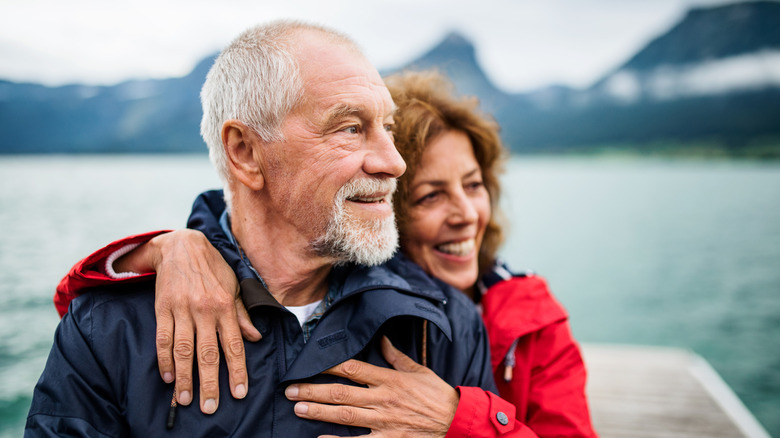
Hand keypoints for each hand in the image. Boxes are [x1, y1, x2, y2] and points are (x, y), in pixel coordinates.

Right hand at [116, 229, 260, 413]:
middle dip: (209, 383)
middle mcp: (205, 310)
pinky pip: (163, 338)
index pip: (233, 345)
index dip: (236, 371)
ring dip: (184, 377)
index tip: (238, 393)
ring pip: (184, 350)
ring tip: (184, 399)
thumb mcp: (233, 287)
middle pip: (207, 354)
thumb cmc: (213, 268)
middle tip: (209, 407)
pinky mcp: (163, 309)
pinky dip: (164, 359)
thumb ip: (242, 315)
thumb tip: (255, 338)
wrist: (182, 246)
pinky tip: (168, 376)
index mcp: (225, 306)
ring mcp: (182, 310)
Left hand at [285, 336, 458, 437]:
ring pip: (345, 416)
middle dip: (313, 391)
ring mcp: (384, 421)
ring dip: (319, 412)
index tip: (309, 363)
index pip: (353, 368)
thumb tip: (381, 338)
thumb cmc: (437, 394)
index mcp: (389, 379)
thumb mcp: (418, 369)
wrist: (456, 420)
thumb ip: (396, 356)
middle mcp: (383, 399)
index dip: (329, 365)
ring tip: (298, 409)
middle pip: (341, 393)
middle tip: (290, 390)